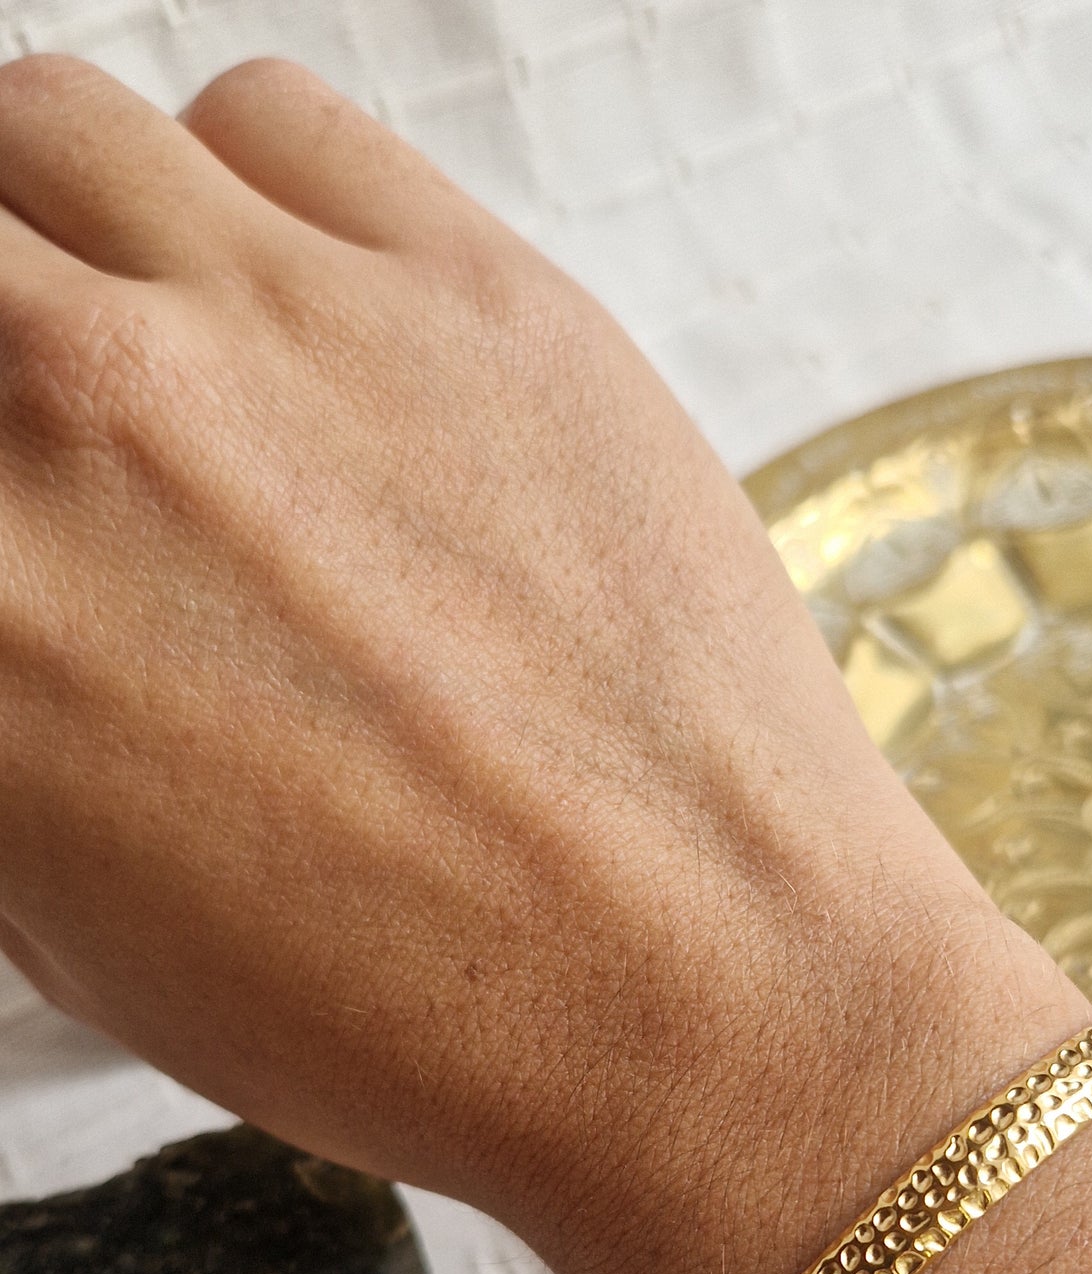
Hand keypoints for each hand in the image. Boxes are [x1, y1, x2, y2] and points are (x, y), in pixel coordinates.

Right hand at [0, 53, 1019, 1273]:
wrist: (705, 997)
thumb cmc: (422, 1018)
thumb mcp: (96, 940)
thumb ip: (3, 735)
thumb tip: (14, 623)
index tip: (10, 528)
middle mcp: (82, 430)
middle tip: (42, 421)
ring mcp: (284, 329)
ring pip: (51, 130)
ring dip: (57, 221)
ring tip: (131, 327)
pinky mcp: (471, 289)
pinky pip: (267, 121)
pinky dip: (241, 188)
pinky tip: (295, 306)